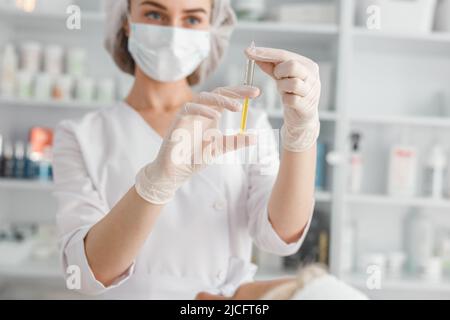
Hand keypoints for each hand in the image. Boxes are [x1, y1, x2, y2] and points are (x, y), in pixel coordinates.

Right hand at [135, 85, 259, 204]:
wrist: (176, 172)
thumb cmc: (194, 159)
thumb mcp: (220, 149)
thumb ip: (235, 142)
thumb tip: (255, 137)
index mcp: (210, 115)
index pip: (226, 97)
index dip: (240, 93)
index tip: (257, 93)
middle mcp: (200, 111)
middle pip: (218, 92)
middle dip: (236, 91)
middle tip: (253, 92)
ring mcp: (189, 115)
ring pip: (204, 97)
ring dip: (222, 100)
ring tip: (237, 107)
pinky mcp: (178, 121)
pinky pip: (189, 108)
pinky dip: (203, 110)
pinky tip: (215, 116)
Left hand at [245, 46, 320, 152]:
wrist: (302, 118)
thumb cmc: (292, 94)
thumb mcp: (281, 78)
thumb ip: (270, 66)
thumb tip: (253, 53)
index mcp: (307, 64)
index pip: (284, 54)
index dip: (266, 53)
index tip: (248, 52)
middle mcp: (312, 76)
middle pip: (292, 65)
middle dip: (279, 71)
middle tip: (278, 77)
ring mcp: (311, 91)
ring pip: (292, 83)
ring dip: (282, 87)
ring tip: (284, 90)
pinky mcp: (307, 105)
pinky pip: (291, 100)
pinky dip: (285, 100)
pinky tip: (288, 101)